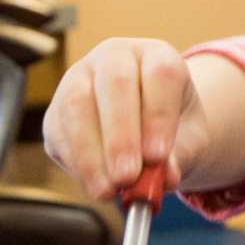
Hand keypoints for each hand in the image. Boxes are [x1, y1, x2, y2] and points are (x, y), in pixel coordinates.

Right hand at [43, 37, 204, 202]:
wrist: (149, 129)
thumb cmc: (173, 129)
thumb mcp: (188, 141)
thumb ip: (179, 157)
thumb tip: (161, 178)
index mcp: (156, 55)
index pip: (159, 73)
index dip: (158, 115)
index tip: (158, 157)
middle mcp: (115, 57)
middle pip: (115, 83)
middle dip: (120, 135)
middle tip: (128, 176)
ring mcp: (79, 78)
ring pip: (77, 105)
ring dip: (91, 154)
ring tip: (108, 189)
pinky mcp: (56, 109)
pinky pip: (58, 132)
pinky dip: (75, 163)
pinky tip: (94, 184)